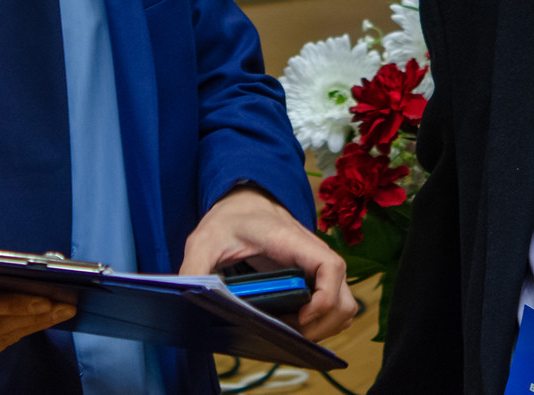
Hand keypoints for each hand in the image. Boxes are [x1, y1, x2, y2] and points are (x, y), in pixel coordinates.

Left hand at [180, 186, 355, 341]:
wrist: (245, 202)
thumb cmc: (229, 219)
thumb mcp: (204, 240)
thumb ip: (195, 267)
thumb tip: (189, 297)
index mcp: (291, 241)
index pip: (330, 267)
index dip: (324, 299)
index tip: (300, 318)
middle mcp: (313, 254)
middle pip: (344, 297)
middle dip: (323, 325)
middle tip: (288, 333)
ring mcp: (317, 267)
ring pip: (344, 305)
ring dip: (324, 326)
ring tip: (289, 330)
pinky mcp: (314, 276)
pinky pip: (334, 304)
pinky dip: (322, 321)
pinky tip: (292, 323)